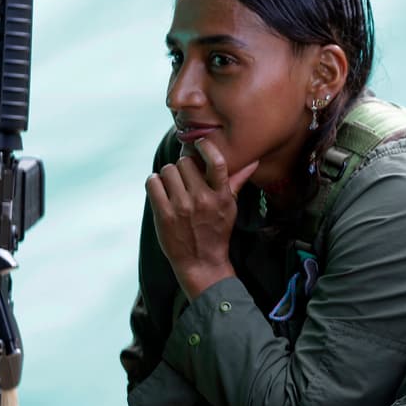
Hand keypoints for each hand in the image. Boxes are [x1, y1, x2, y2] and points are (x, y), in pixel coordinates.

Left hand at [146, 137, 257, 298]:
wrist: (201, 262)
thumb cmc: (217, 231)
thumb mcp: (230, 207)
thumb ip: (238, 181)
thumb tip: (252, 162)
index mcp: (221, 196)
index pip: (216, 162)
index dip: (205, 146)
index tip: (199, 143)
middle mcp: (202, 199)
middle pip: (185, 162)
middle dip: (183, 167)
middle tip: (185, 177)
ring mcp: (181, 207)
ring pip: (168, 170)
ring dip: (168, 175)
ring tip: (173, 186)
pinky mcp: (163, 214)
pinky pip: (153, 183)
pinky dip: (154, 182)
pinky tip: (160, 189)